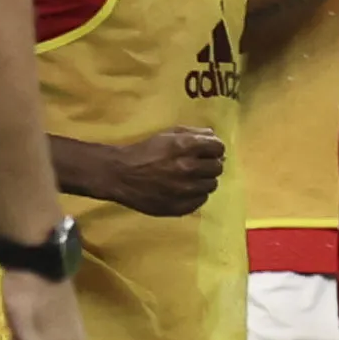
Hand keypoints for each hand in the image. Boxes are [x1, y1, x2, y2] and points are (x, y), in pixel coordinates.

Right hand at [94, 126, 226, 216]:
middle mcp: (188, 168)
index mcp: (186, 147)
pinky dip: (195, 195)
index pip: (218, 148)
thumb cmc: (145, 152)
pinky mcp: (180, 206)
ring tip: (188, 178)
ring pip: (211, 185)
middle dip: (209, 165)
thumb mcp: (167, 135)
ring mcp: (185, 190)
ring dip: (203, 180)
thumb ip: (193, 133)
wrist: (120, 175)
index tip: (207, 152)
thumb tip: (214, 136)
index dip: (214, 149)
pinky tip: (183, 190)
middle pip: (217, 168)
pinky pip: (201, 200)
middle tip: (197, 166)